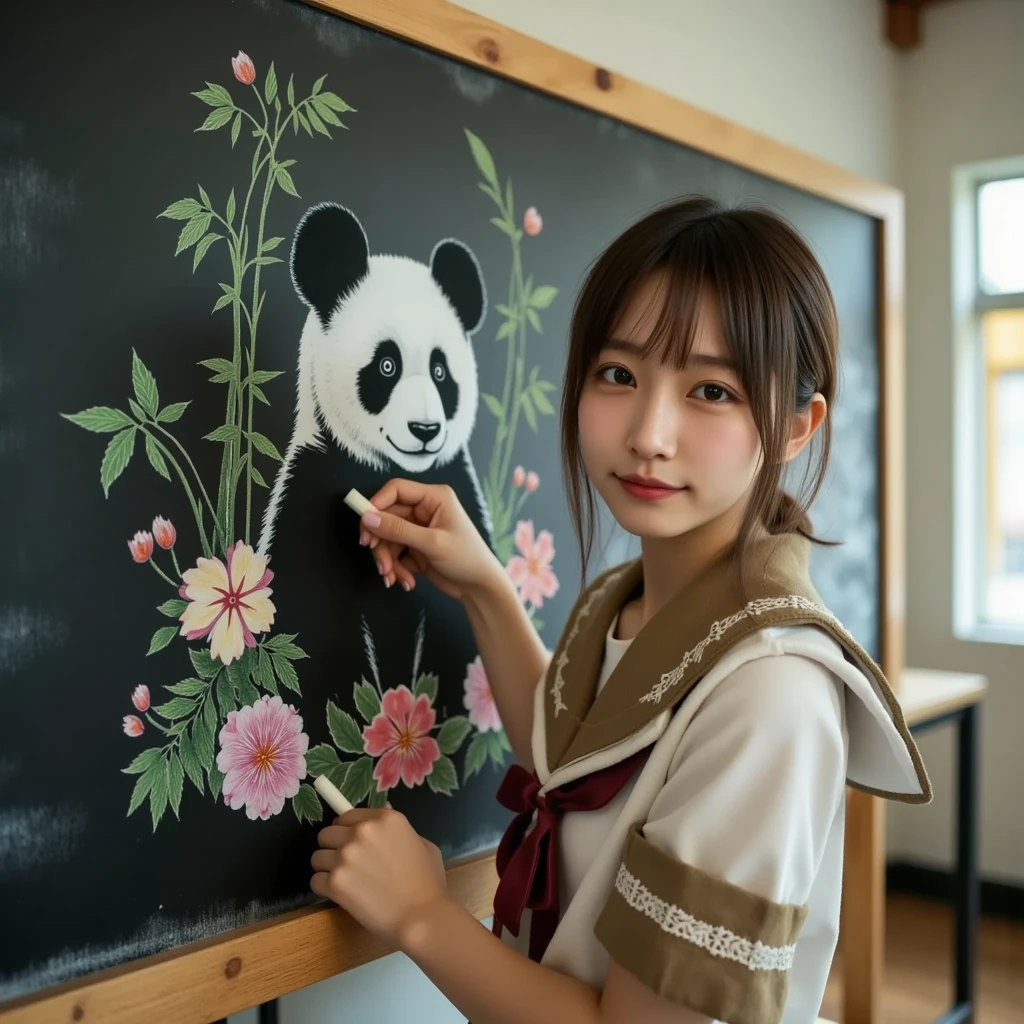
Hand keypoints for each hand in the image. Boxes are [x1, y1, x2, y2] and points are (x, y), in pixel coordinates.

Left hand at [310, 808, 449, 948]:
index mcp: (385, 819)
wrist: (422, 916)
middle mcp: (362, 832)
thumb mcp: (422, 844)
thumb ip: (398, 831)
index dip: (346, 830)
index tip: (350, 842)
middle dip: (333, 847)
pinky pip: (315, 880)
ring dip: (327, 868)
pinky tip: (339, 895)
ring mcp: (346, 856)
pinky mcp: (336, 882)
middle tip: (347, 864)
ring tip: (344, 881)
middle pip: (327, 833)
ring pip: (317, 857)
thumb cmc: (428, 882)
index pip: (346, 816)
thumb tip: (380, 822)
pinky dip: (324, 888)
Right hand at [358, 478, 500, 598]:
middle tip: (379, 562)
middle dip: (381, 542)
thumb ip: (398, 530)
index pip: (396, 489)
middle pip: (387, 517)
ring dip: (387, 559)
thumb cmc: (466, 558)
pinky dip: (396, 568)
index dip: (377, 504)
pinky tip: (405, 582)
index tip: (364, 525)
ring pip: (387, 538)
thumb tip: (366, 518)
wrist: (480, 588)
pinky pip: (395, 553)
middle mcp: (424, 510)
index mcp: (434, 498)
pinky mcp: (415, 549)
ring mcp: (418, 530)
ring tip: (391, 577)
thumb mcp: (432, 543)